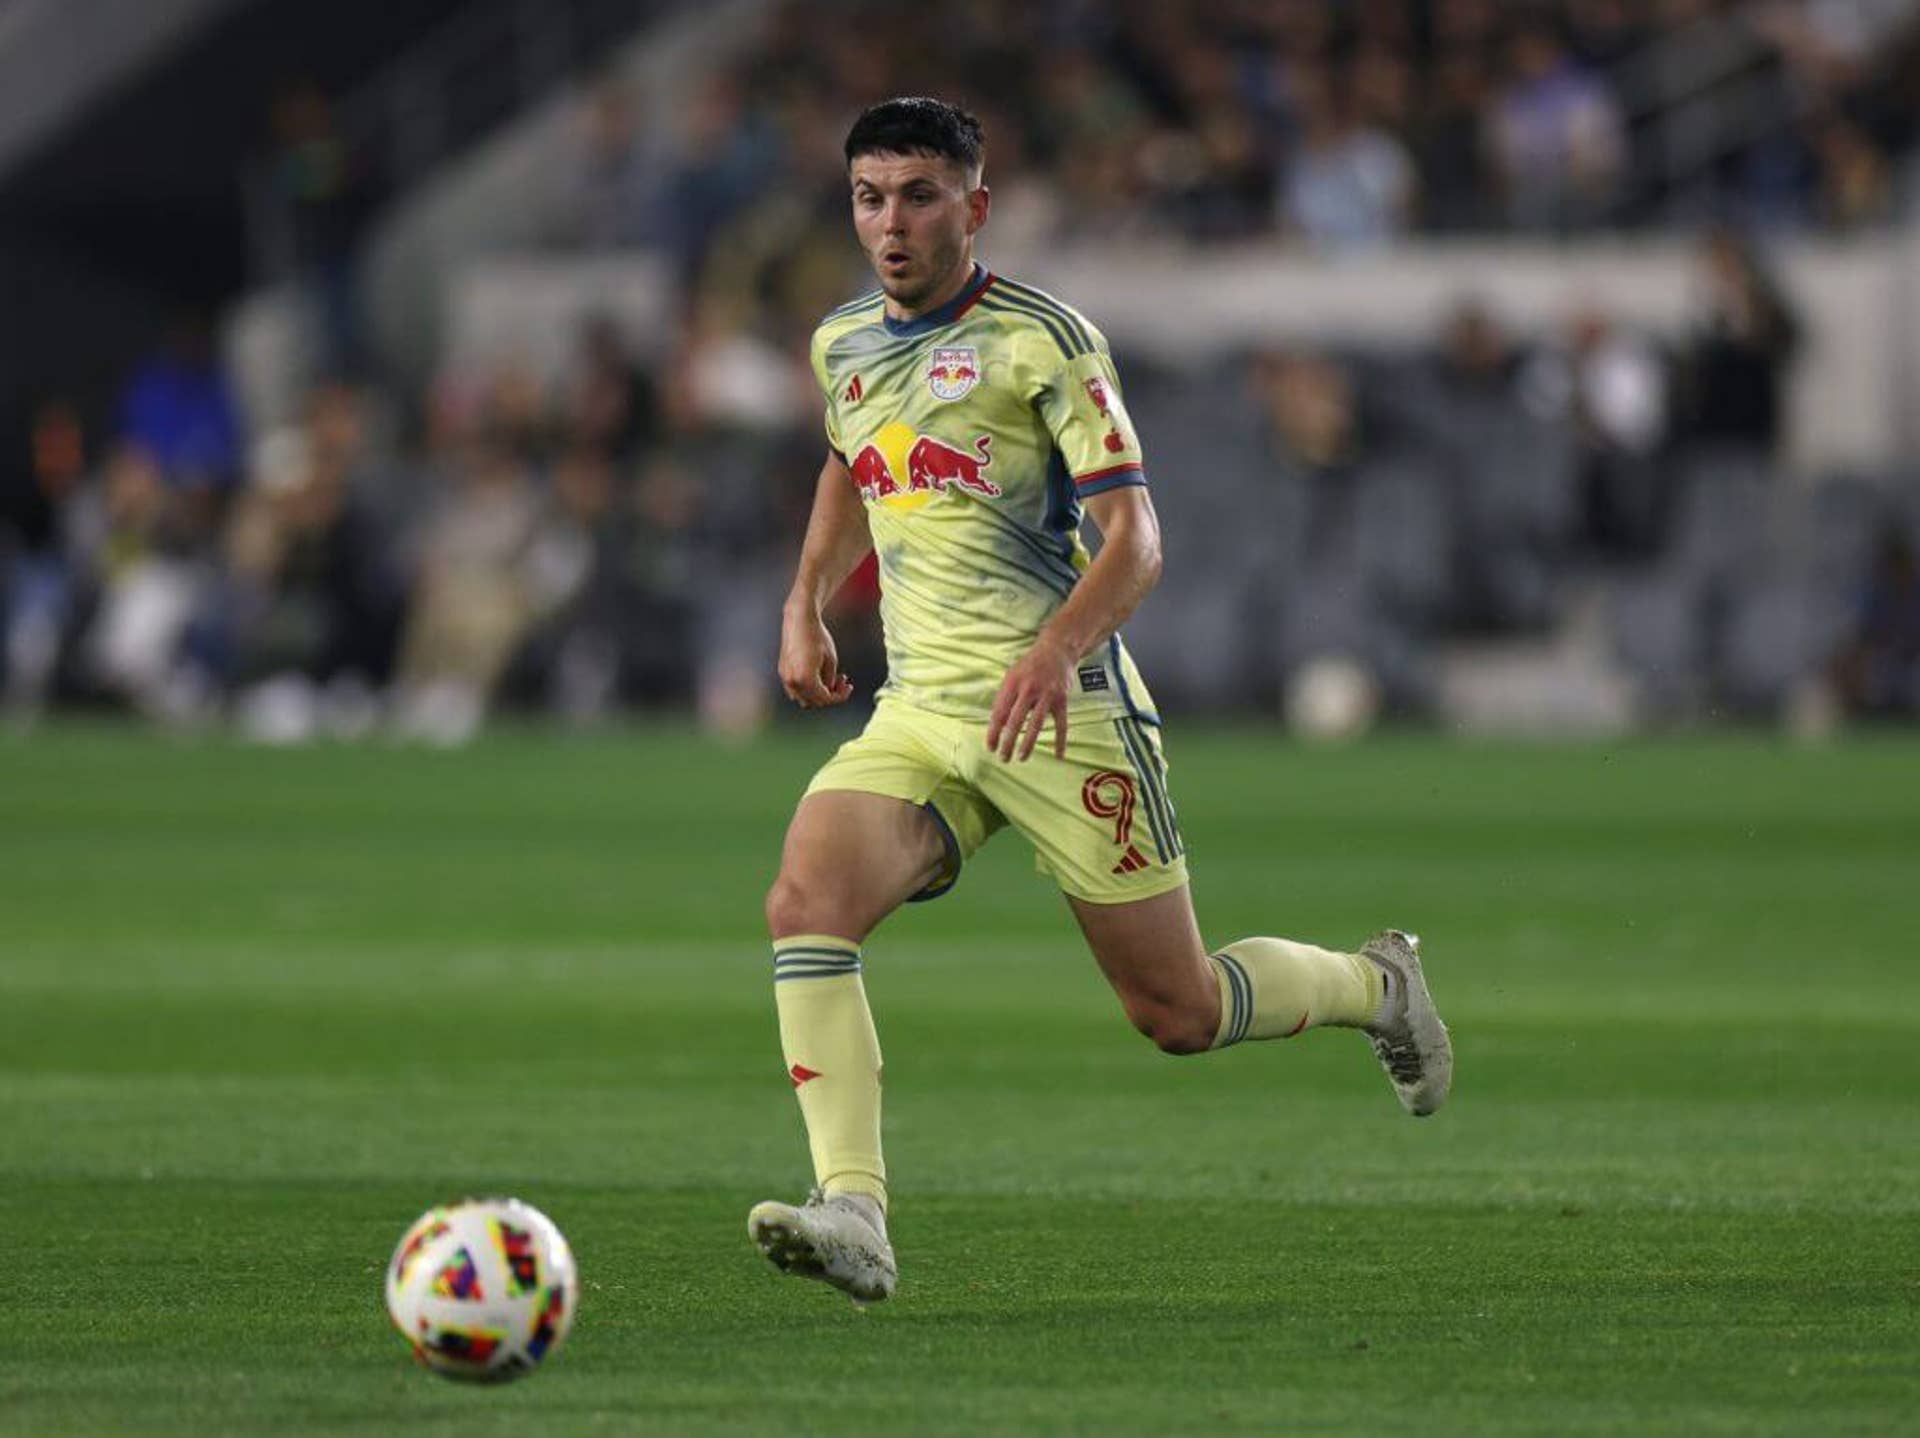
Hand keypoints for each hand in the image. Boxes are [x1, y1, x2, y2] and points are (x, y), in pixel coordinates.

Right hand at [778, 603, 854, 708]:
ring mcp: (785, 677)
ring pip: (803, 697)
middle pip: (814, 701)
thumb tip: (828, 691)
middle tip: (842, 680)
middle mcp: (792, 681)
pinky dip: (808, 688)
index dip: (840, 696)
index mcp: (805, 679)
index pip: (825, 698)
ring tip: (831, 678)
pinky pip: (796, 689)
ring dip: (818, 693)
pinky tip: (818, 675)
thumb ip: (830, 680)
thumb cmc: (817, 636)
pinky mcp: (783, 671)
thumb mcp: (831, 660)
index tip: (850, 686)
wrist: (799, 619)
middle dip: (830, 694)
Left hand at [987, 637, 1072, 760]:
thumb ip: (1005, 698)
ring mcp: (1047, 694)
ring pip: (1036, 724)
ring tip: (1021, 758)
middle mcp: (1029, 688)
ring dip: (1028, 743)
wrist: (1056, 650)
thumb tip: (996, 725)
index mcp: (1012, 683)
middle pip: (1015, 721)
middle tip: (1003, 758)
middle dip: (1008, 742)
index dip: (993, 732)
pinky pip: (1061, 723)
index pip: (999, 712)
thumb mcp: (1011, 676)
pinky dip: (1060, 740)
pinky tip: (1058, 755)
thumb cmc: (1029, 666)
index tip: (990, 747)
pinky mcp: (1062, 699)